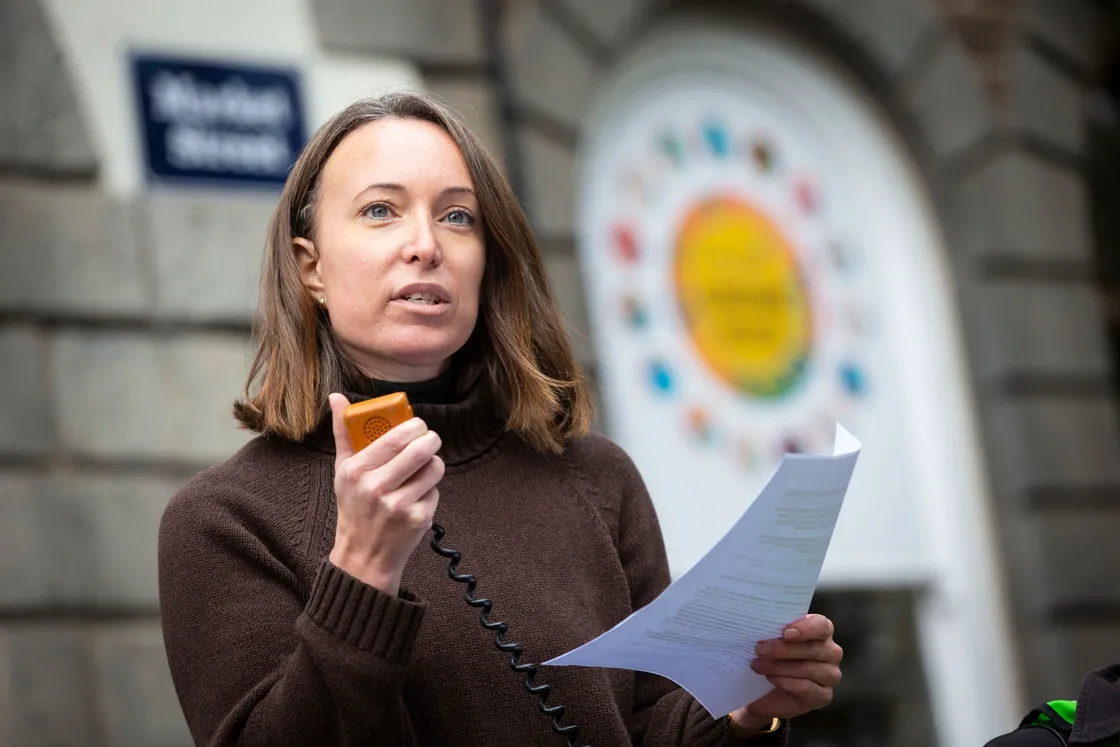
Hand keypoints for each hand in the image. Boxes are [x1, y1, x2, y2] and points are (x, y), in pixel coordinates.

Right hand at [327, 393, 443, 595]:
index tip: (417, 425)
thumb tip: (336, 396)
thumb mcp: (342, 470)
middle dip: (431, 438)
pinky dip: (430, 490)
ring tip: (422, 468)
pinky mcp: (418, 519)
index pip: (396, 437)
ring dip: (433, 464)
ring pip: (434, 468)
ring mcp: (399, 506)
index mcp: (356, 471)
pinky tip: (415, 497)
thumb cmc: (354, 506)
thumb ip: (343, 433)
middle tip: (429, 439)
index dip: (414, 426)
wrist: (363, 556)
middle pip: (421, 449)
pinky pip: (436, 491)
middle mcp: (377, 488)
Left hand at [729, 614, 842, 735]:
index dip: (806, 628)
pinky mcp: (824, 695)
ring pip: (809, 669)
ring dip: (779, 667)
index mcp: (822, 631)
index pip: (822, 625)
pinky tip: (771, 678)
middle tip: (759, 649)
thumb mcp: (774, 638)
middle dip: (783, 649)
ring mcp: (831, 675)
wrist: (768, 689)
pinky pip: (807, 688)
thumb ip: (775, 629)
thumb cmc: (774, 656)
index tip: (785, 633)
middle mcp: (831, 652)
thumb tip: (762, 622)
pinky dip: (785, 682)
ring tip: (758, 665)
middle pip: (813, 649)